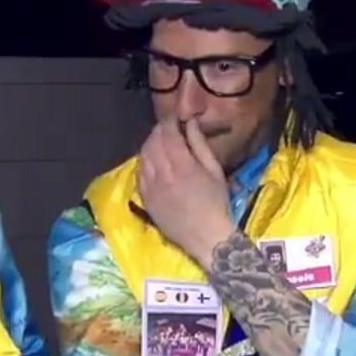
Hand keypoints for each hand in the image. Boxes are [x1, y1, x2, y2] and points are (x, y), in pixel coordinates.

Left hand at [136, 117, 234, 265]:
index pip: (168, 134)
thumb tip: (190, 123)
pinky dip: (143, 162)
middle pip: (152, 143)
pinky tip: (151, 161)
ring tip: (159, 142)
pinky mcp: (145, 199)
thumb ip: (199, 145)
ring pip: (143, 157)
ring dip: (149, 145)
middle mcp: (162, 173)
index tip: (174, 118)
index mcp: (182, 165)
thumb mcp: (215, 171)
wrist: (206, 237)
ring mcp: (151, 187)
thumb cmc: (216, 203)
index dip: (169, 122)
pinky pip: (139, 174)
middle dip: (158, 132)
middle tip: (167, 129)